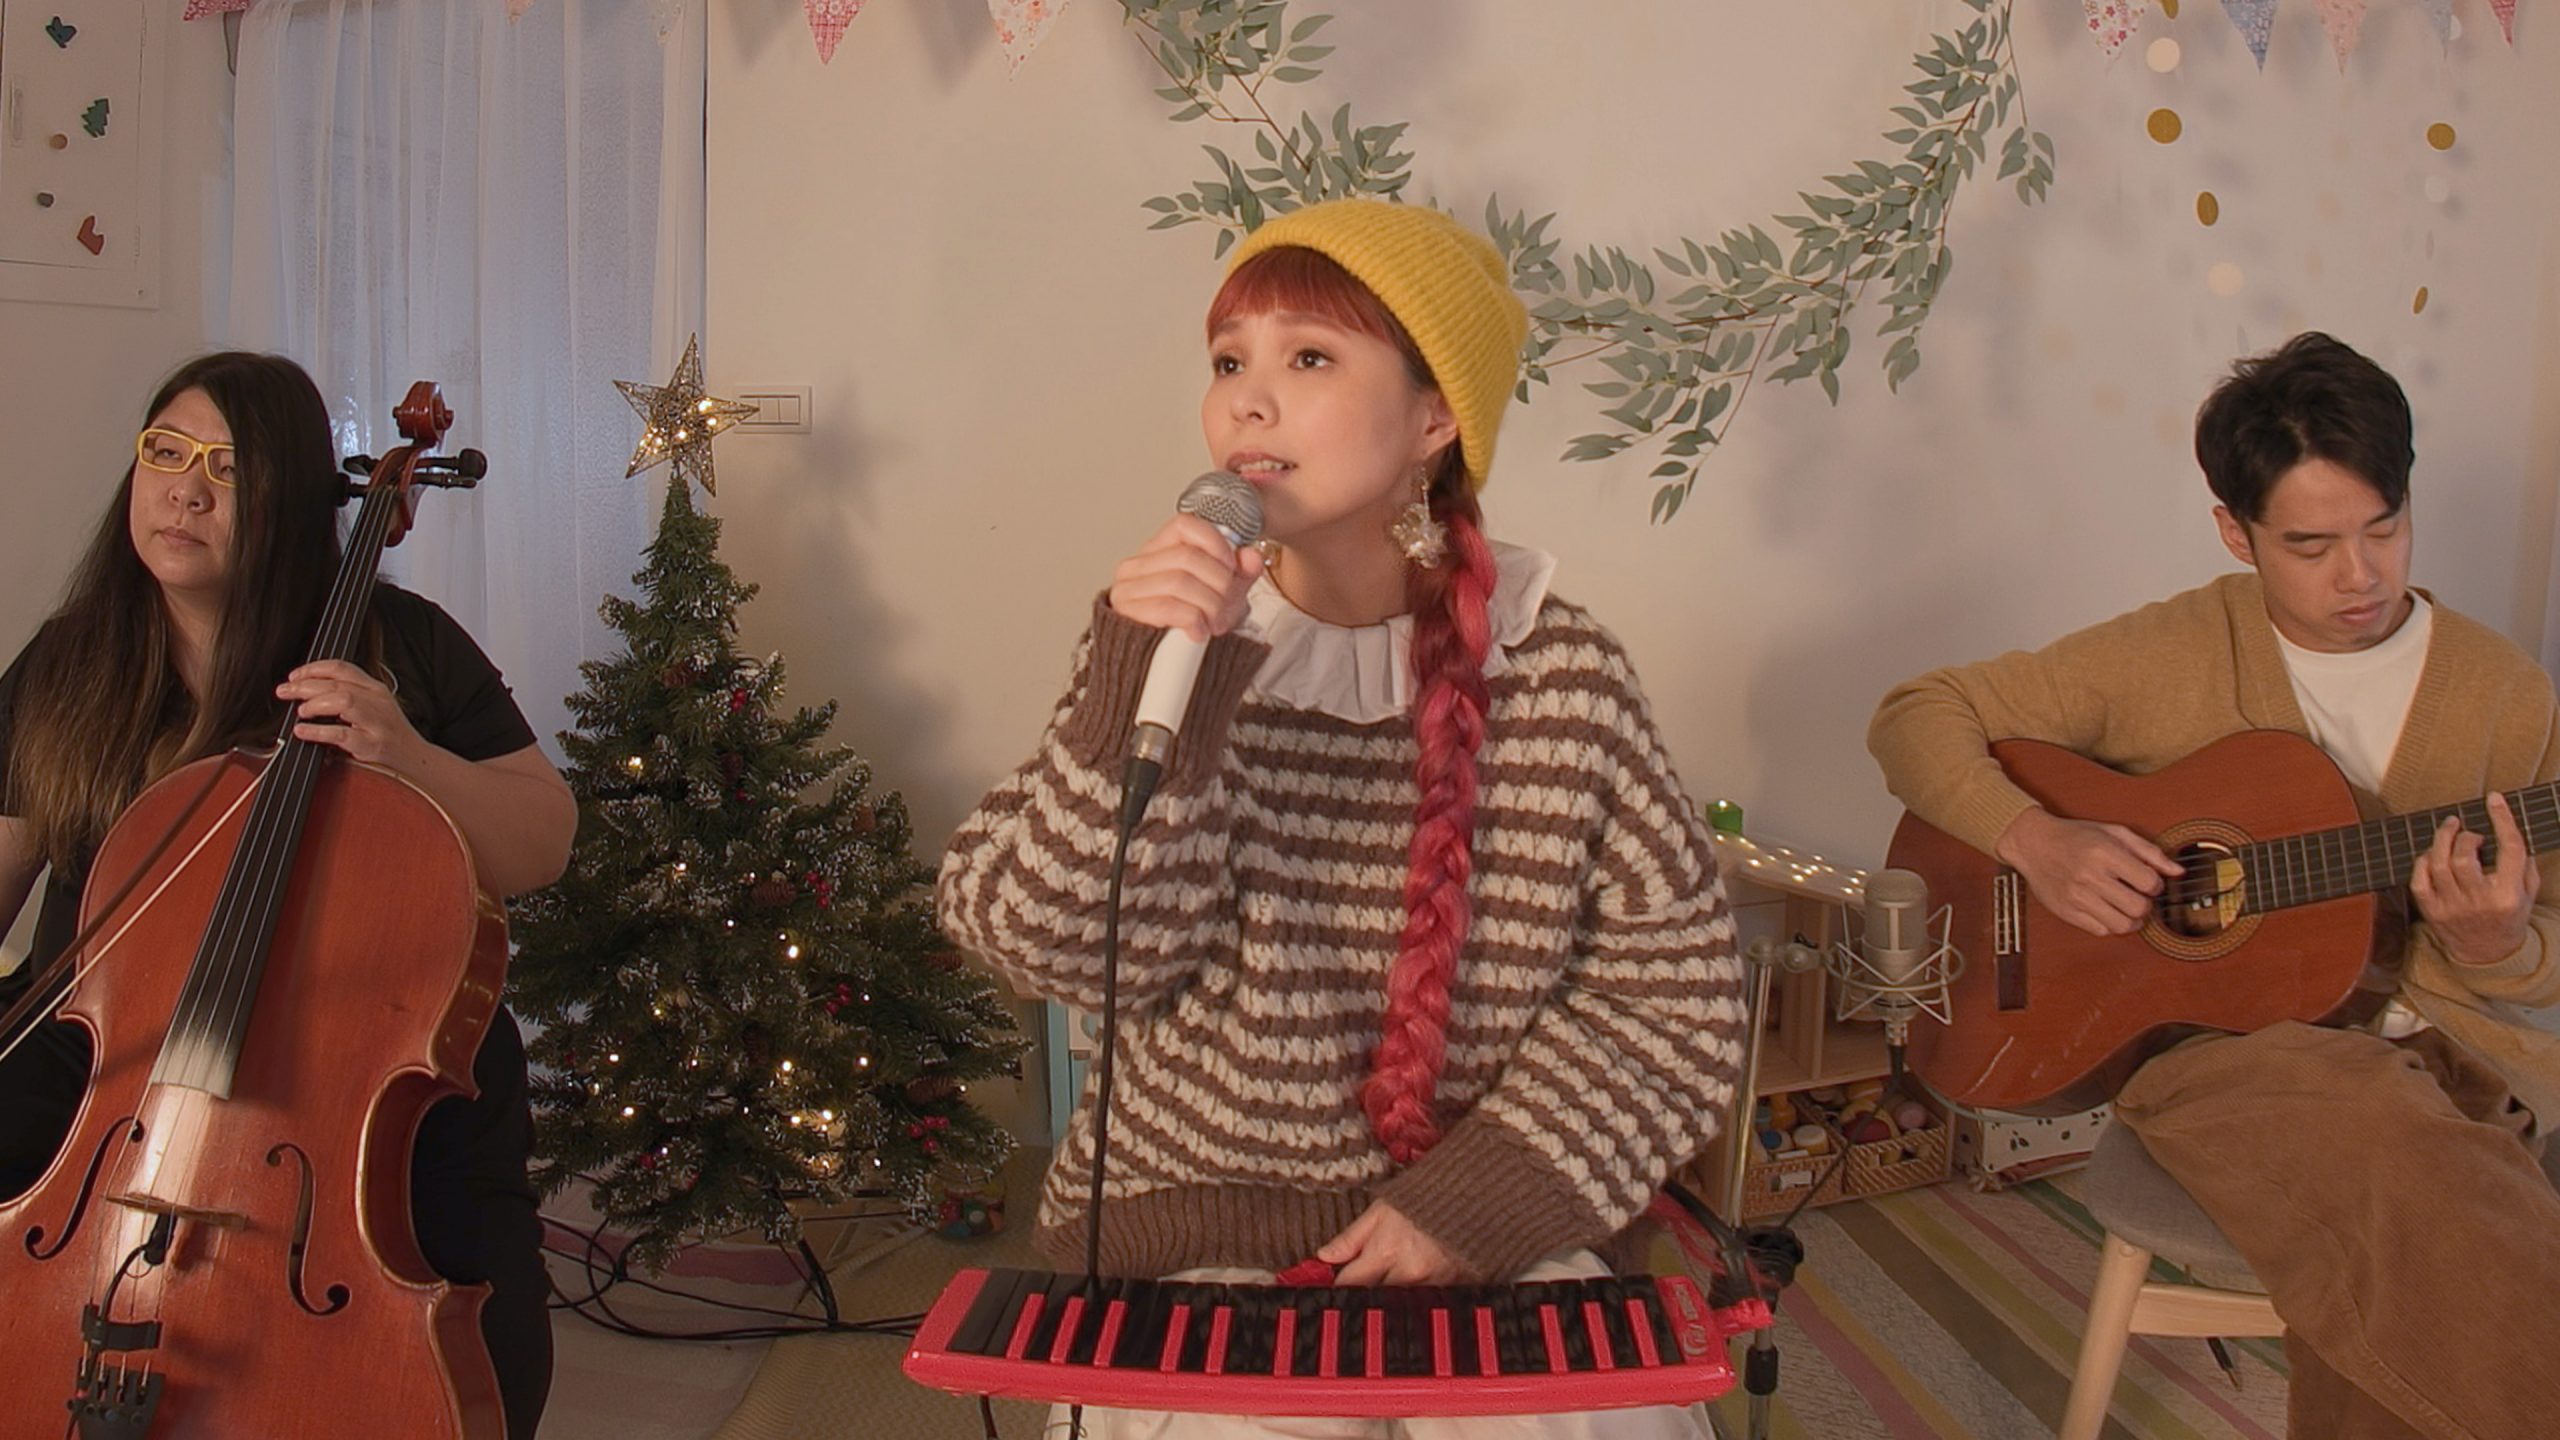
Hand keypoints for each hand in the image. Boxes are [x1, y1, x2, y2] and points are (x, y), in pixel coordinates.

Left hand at [277, 661, 427, 770]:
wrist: (417, 759)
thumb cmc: (390, 734)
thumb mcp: (374, 707)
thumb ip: (348, 695)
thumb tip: (307, 692)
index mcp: (376, 688)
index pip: (342, 668)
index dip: (314, 669)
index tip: (294, 676)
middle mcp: (378, 701)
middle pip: (337, 683)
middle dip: (305, 686)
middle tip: (285, 692)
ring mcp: (378, 722)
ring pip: (344, 701)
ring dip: (316, 704)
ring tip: (301, 712)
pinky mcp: (374, 745)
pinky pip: (343, 735)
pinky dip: (318, 731)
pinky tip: (303, 731)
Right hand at [1107, 515, 1266, 643]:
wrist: (1165, 662)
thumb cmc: (1191, 622)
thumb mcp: (1222, 593)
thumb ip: (1240, 572)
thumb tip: (1253, 557)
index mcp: (1158, 550)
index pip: (1184, 525)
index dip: (1214, 542)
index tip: (1231, 567)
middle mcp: (1137, 564)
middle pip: (1187, 557)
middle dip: (1218, 583)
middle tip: (1226, 605)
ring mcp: (1128, 588)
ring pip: (1179, 581)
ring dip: (1208, 605)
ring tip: (1215, 622)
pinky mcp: (1127, 613)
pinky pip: (1167, 607)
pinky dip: (1193, 620)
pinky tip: (1199, 631)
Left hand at [1316, 1201, 1459, 1286]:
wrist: (1472, 1199)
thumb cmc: (1424, 1200)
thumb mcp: (1380, 1211)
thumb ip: (1351, 1238)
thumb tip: (1325, 1256)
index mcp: (1386, 1252)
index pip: (1349, 1282)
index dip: (1337, 1282)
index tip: (1332, 1280)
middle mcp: (1407, 1272)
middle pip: (1371, 1294)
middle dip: (1363, 1287)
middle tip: (1363, 1274)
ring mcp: (1429, 1283)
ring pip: (1395, 1299)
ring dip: (1387, 1289)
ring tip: (1391, 1270)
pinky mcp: (1448, 1288)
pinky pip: (1420, 1298)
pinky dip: (1411, 1292)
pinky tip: (1412, 1275)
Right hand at [1994, 806, 2181, 937]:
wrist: (2033, 843)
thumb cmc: (2075, 836)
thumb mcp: (2114, 832)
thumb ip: (2148, 851)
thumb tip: (2177, 871)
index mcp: (2105, 853)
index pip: (2148, 882)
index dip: (2155, 884)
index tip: (2147, 881)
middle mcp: (2090, 876)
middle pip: (2138, 908)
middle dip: (2145, 904)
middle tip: (2137, 896)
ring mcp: (2077, 897)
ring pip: (2122, 925)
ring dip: (2131, 919)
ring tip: (2125, 907)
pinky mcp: (2067, 912)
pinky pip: (2100, 931)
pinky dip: (2109, 924)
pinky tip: (2106, 910)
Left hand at [2410, 791, 2539, 966]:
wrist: (2488, 954)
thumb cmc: (2509, 916)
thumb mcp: (2528, 893)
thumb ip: (2524, 864)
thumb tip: (2509, 829)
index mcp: (2509, 894)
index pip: (2509, 850)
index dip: (2502, 820)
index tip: (2494, 799)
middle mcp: (2480, 901)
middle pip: (2464, 858)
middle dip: (2464, 836)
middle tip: (2469, 831)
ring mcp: (2452, 907)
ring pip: (2439, 865)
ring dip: (2441, 840)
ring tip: (2449, 829)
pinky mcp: (2432, 912)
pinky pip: (2418, 879)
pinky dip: (2422, 861)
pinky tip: (2432, 854)